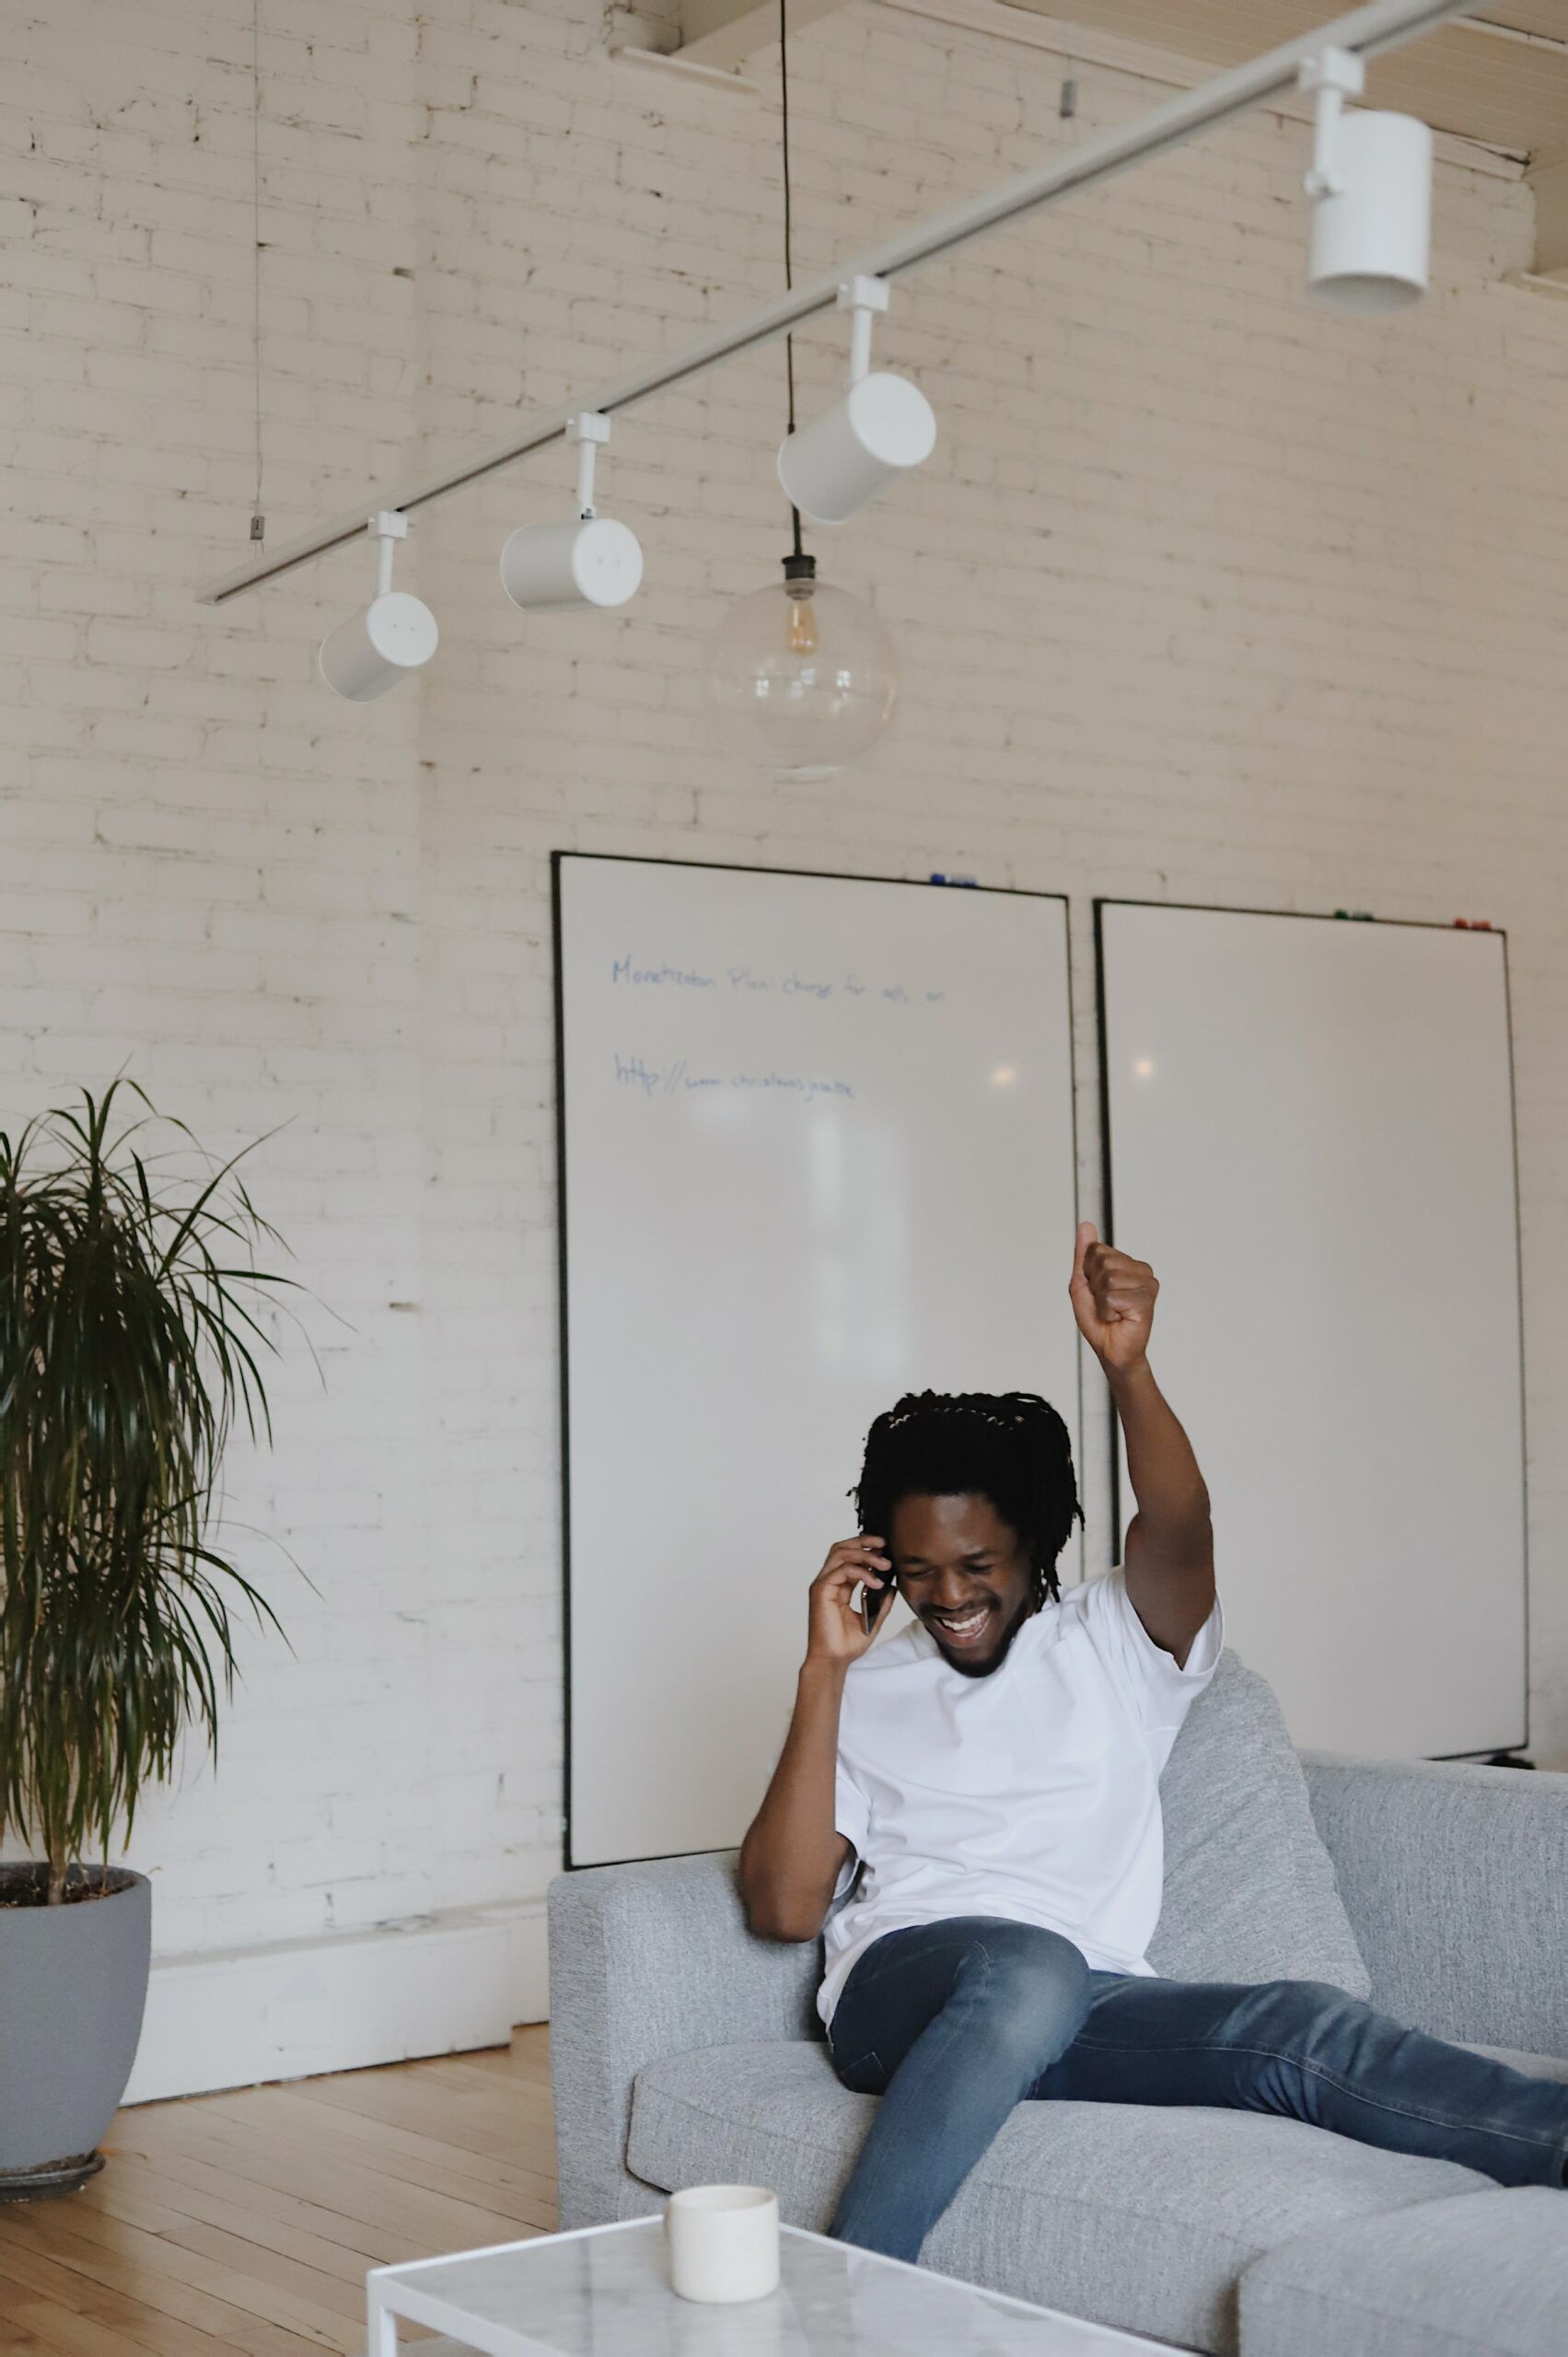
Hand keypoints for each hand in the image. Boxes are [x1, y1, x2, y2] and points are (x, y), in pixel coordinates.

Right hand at [806, 1536, 890, 1666]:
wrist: (834, 1660)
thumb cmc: (847, 1644)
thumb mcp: (872, 1618)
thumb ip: (881, 1602)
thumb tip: (893, 1586)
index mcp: (839, 1586)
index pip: (849, 1556)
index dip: (866, 1547)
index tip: (885, 1548)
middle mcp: (829, 1582)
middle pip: (842, 1547)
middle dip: (863, 1541)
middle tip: (884, 1545)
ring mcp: (823, 1585)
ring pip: (840, 1554)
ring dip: (865, 1555)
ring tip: (884, 1565)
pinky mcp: (821, 1591)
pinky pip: (841, 1571)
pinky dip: (861, 1572)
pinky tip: (875, 1582)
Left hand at [1069, 1221, 1157, 1374]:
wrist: (1111, 1350)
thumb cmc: (1100, 1320)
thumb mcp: (1083, 1283)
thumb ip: (1084, 1255)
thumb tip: (1086, 1226)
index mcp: (1128, 1263)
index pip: (1096, 1250)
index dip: (1088, 1274)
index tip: (1097, 1291)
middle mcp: (1142, 1271)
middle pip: (1103, 1261)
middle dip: (1094, 1287)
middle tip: (1105, 1305)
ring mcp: (1147, 1285)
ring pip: (1108, 1278)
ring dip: (1101, 1302)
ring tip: (1112, 1312)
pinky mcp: (1146, 1301)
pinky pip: (1111, 1297)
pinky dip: (1106, 1312)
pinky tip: (1119, 1319)